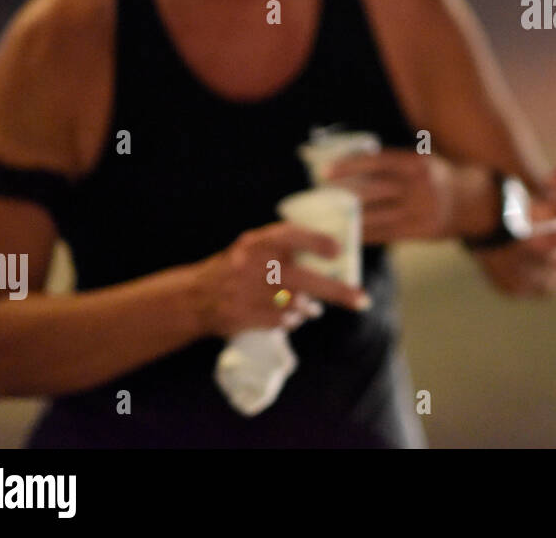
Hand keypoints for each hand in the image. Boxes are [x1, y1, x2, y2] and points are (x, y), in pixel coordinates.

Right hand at [196, 221, 368, 337]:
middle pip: (305, 281)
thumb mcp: (254, 247)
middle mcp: (254, 265)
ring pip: (296, 304)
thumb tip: (336, 254)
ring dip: (308, 308)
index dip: (317, 241)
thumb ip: (287, 248)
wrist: (194, 296)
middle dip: (338, 291)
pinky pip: (282, 321)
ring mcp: (248, 293)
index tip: (338, 251)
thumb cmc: (238, 267)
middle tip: (361, 299)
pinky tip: (288, 316)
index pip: (292, 235)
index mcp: (258, 241)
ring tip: (310, 307)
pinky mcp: (244, 316)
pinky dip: (291, 320)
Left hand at [324, 150, 494, 241]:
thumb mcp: (422, 161)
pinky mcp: (420, 232)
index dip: (349, 166)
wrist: (473, 203)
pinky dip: (364, 234)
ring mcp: (420, 211)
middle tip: (319, 197)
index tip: (324, 172)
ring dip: (348, 218)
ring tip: (326, 217)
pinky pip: (384, 235)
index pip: (377, 161)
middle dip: (343, 196)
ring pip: (375, 216)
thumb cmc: (437, 178)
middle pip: (372, 191)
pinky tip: (348, 233)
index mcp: (418, 163)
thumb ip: (393, 165)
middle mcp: (419, 187)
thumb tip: (349, 168)